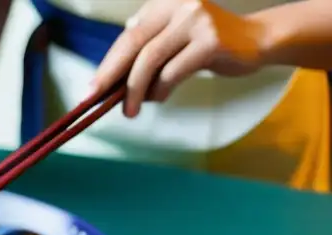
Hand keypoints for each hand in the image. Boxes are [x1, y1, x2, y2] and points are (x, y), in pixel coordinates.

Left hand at [92, 0, 266, 117]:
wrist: (257, 39)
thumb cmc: (207, 46)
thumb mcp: (173, 41)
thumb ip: (147, 51)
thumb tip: (110, 81)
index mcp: (164, 3)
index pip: (128, 36)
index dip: (107, 65)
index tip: (90, 90)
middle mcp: (178, 4)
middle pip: (134, 44)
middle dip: (111, 76)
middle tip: (95, 101)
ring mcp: (196, 19)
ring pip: (150, 59)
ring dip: (135, 90)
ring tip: (129, 110)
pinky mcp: (210, 40)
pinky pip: (173, 71)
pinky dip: (160, 90)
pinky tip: (158, 98)